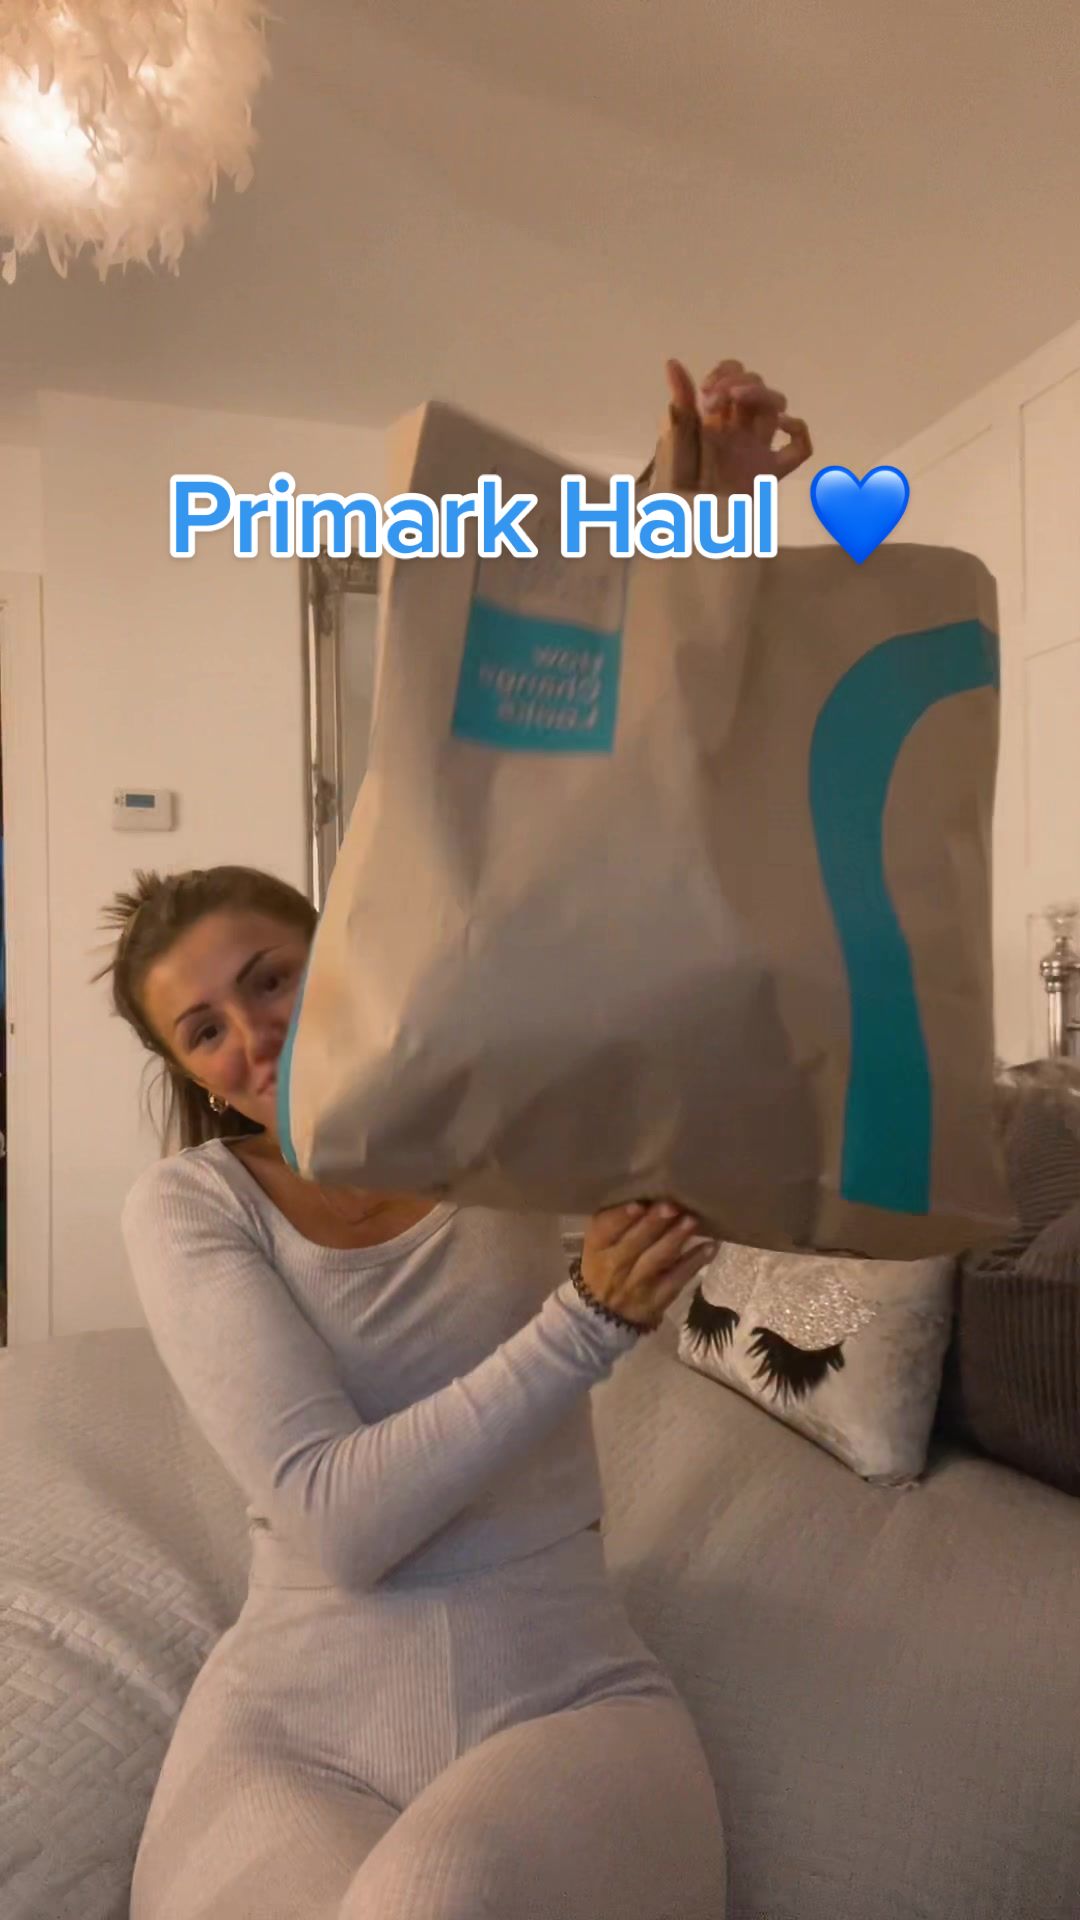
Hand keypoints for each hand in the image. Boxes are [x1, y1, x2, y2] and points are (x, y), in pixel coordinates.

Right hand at [581, 1201, 717, 1331]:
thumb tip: (650, 1192)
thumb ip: (617, 1221)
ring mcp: (636, 1284)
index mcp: (597, 1246)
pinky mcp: (657, 1299)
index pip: (605, 1229)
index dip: (621, 1216)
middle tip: (673, 1206)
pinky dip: (694, 1262)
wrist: (604, 1314)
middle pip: (634, 1242)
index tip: (639, 1204)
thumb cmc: (604, 1265)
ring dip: (676, 1238)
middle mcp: (614, 1265)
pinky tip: (710, 1247)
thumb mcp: (600, 1244)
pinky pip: (677, 1278)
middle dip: (654, 1223)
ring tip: (692, 1221)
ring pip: (657, 1259)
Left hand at [663, 356, 811, 492]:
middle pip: (756, 387)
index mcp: (714, 421)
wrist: (686, 533)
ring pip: (777, 408)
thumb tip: (673, 363)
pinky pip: (800, 448)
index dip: (726, 372)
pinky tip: (781, 428)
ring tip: (738, 400)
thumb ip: (680, 406)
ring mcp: (756, 451)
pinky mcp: (770, 474)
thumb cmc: (673, 495)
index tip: (707, 391)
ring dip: (763, 394)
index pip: (733, 378)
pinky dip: (798, 431)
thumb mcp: (672, 444)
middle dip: (738, 382)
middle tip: (713, 402)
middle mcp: (738, 432)